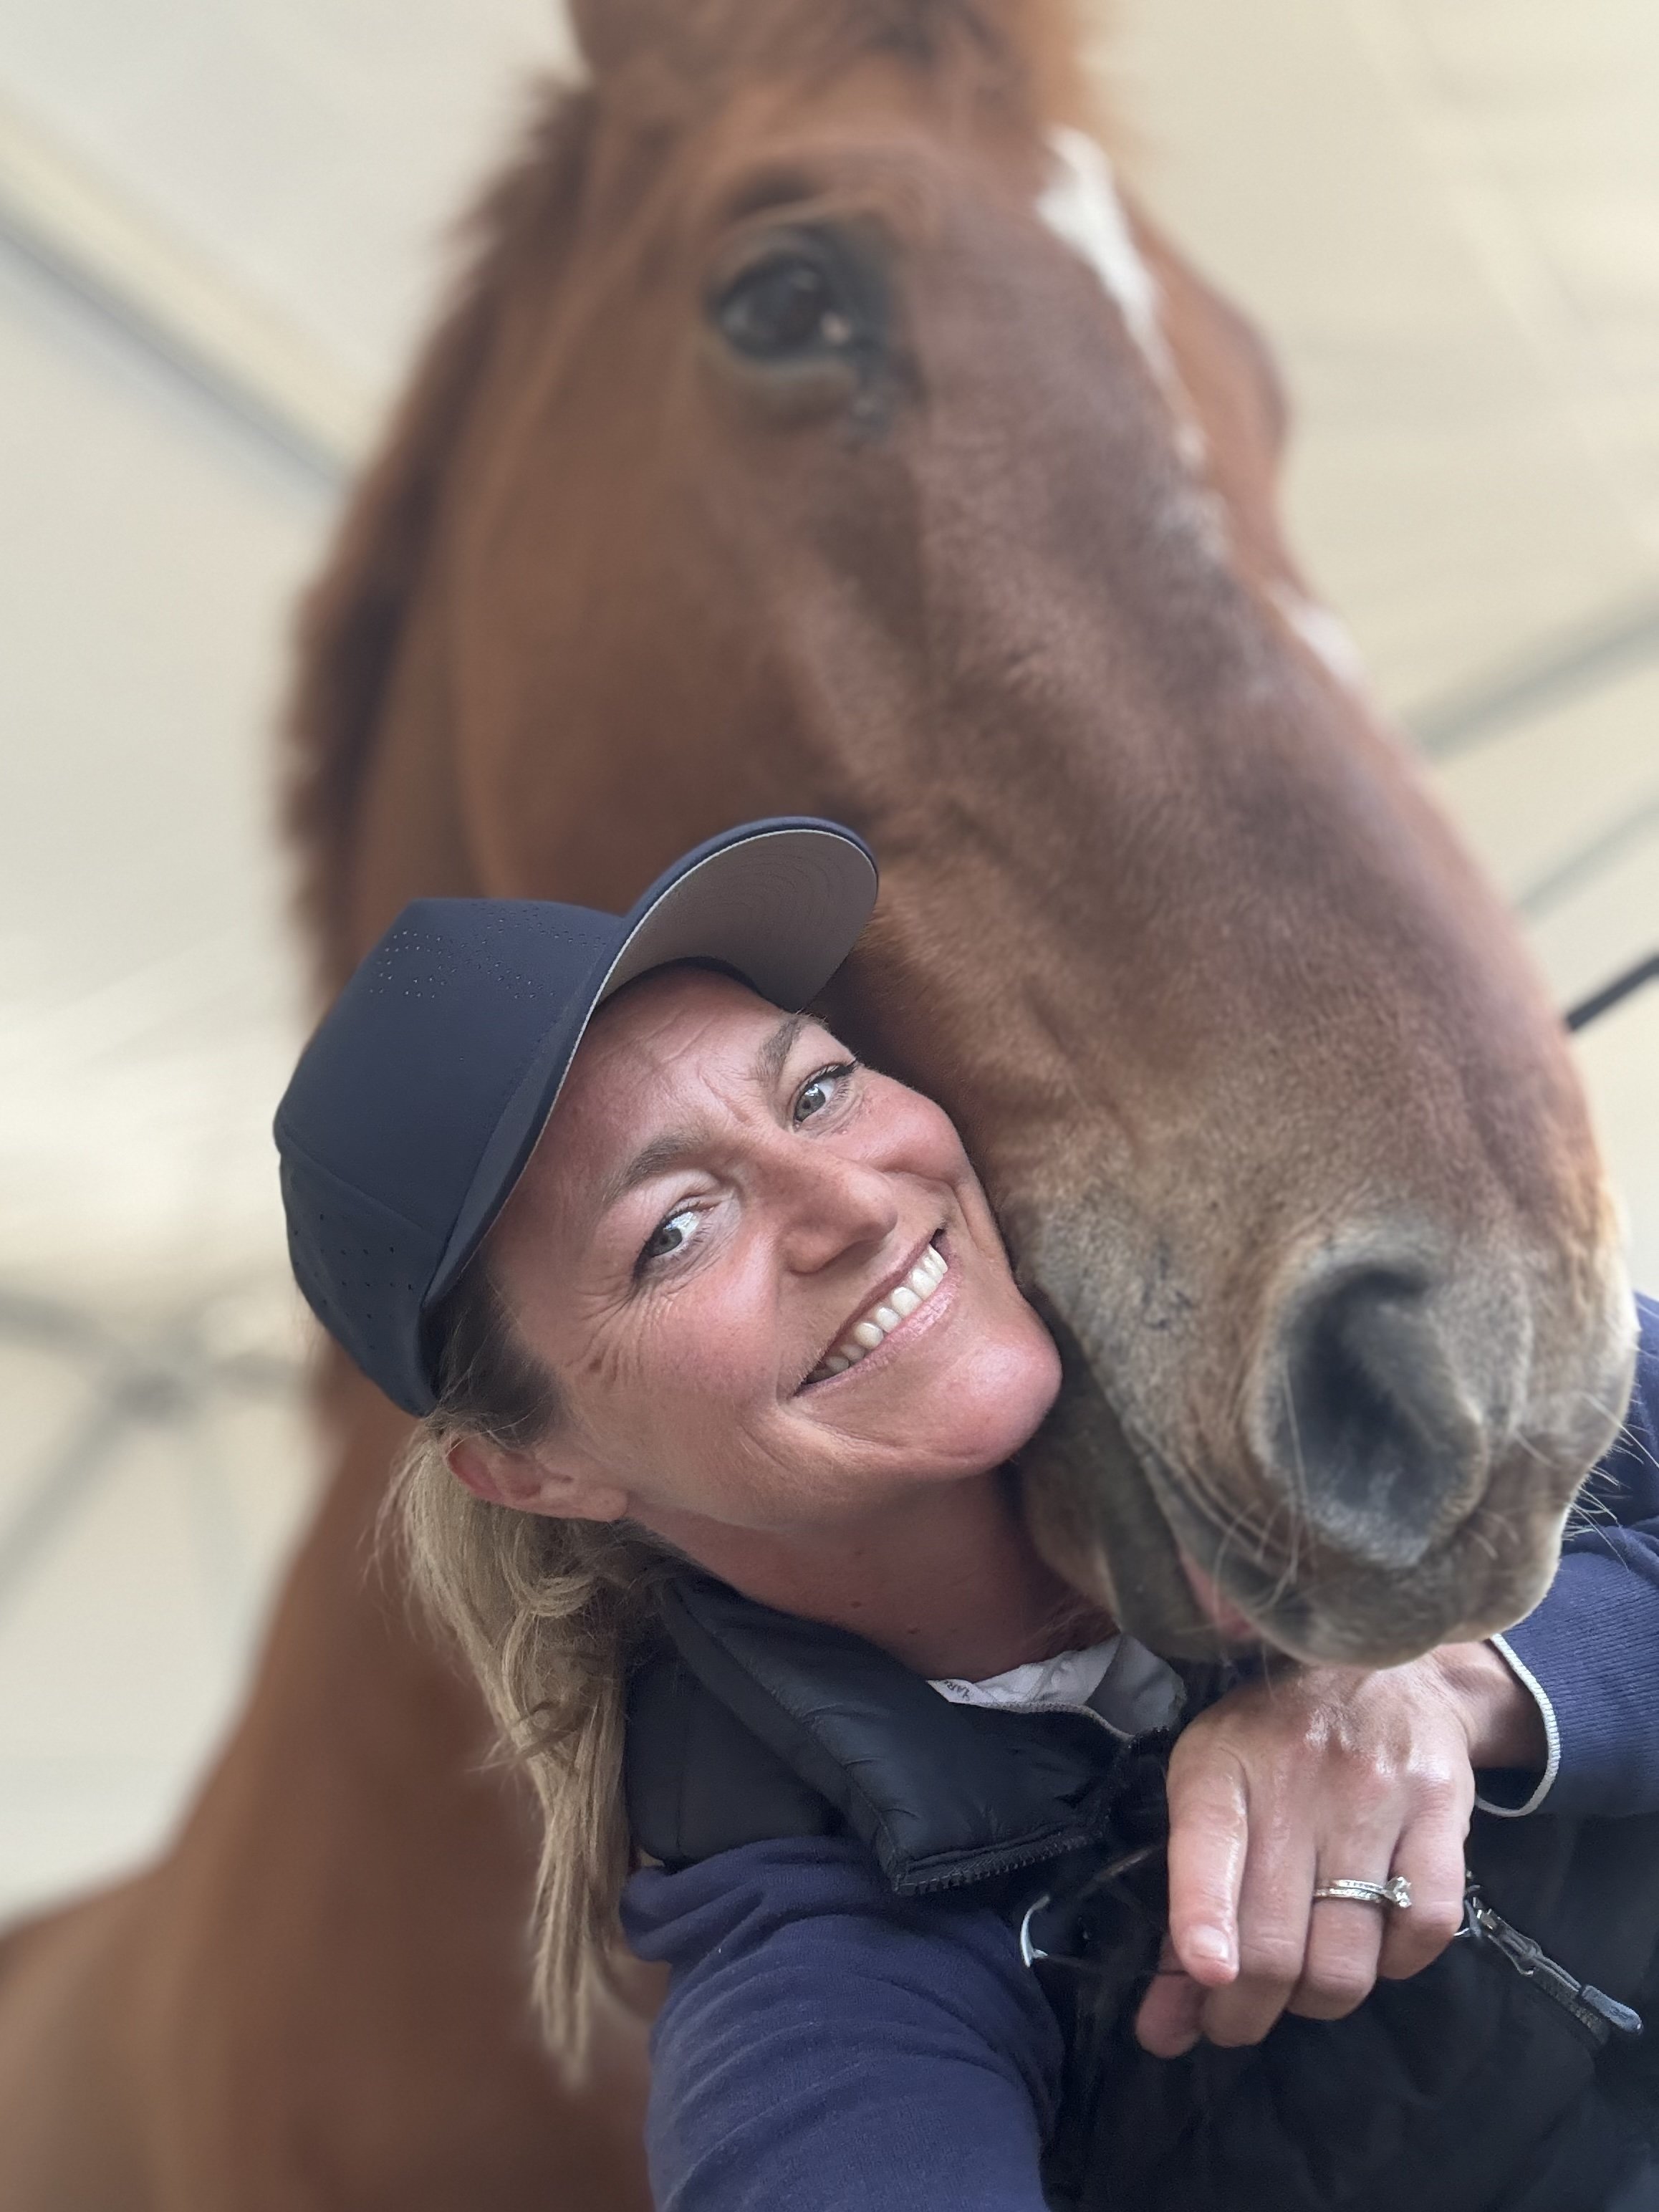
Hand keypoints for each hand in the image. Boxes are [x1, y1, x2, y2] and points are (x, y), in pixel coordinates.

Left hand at [1134, 1641, 1544, 2056]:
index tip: (1206, 1974)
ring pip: (1348, 1956)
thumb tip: (1164, 2028)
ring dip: (1316, 2001)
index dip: (1204, 1919)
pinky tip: (1371, 1947)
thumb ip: (1185, 1904)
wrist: (1375, 1667)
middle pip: (1277, 1940)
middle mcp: (1297, 1779)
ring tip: (1298, 1988)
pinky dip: (1395, 1966)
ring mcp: (1375, 1795)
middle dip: (1244, 2011)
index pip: (1208, 1847)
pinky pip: (1425, 1930)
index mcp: (1220, 1767)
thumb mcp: (1209, 1787)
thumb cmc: (1270, 1739)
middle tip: (1230, 2023)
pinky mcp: (1441, 1811)